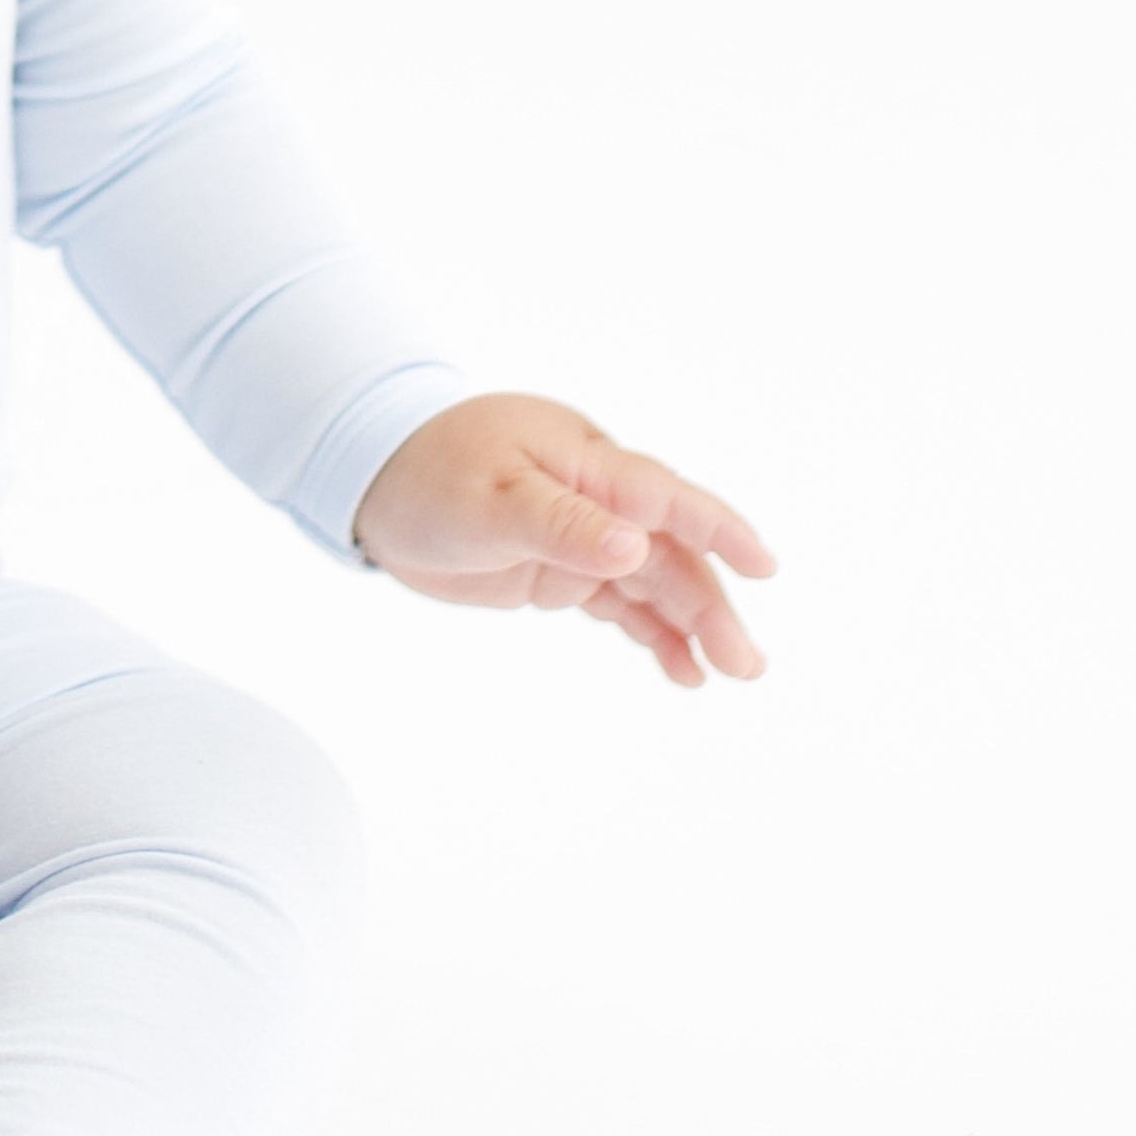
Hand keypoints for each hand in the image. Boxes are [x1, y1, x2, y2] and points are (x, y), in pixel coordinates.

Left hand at [352, 392, 774, 685]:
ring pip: (653, 580)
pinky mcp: (560, 568)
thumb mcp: (491, 500)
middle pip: (669, 551)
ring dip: (692, 623)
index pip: (664, 497)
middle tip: (745, 663)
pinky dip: (652, 631)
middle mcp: (595, 497)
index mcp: (584, 462)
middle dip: (710, 603)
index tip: (763, 565)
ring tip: (729, 672)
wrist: (371, 481)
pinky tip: (681, 668)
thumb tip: (635, 546)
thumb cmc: (427, 472)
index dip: (717, 529)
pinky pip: (620, 601)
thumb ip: (562, 524)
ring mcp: (581, 534)